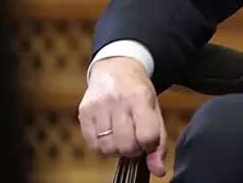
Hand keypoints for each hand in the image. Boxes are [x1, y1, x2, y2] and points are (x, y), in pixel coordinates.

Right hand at [78, 57, 167, 176]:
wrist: (116, 69)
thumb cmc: (139, 93)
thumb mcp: (155, 111)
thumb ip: (159, 142)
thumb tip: (159, 172)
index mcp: (140, 97)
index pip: (146, 136)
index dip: (149, 144)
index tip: (148, 139)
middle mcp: (117, 100)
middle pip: (126, 145)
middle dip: (133, 149)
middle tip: (135, 138)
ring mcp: (98, 106)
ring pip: (108, 148)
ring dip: (117, 149)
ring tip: (122, 136)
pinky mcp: (83, 112)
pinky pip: (93, 145)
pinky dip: (103, 147)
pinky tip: (109, 135)